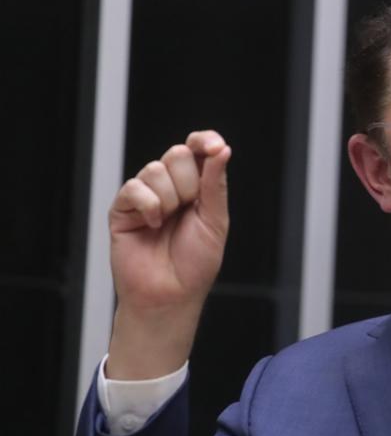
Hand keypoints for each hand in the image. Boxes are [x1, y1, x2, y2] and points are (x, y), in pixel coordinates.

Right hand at [105, 130, 231, 379]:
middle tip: (187, 210)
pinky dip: (148, 205)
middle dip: (189, 183)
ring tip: (168, 224)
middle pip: (178, 154)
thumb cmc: (195, 264)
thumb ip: (215, 184)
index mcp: (197, 188)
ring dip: (169, 199)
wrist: (170, 294)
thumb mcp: (215, 221)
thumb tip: (221, 150)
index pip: (198, 150)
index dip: (205, 141)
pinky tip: (152, 225)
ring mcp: (146, 196)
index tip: (214, 145)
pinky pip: (135, 187)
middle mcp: (171, 187)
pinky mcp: (123, 208)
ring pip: (156, 169)